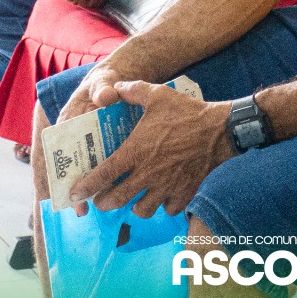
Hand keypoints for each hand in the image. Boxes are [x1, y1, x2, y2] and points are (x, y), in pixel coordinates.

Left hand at [65, 80, 232, 218]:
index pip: (102, 176)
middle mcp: (146, 174)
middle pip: (116, 200)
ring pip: (141, 210)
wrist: (221, 130)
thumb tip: (116, 87)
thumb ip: (133, 91)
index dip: (85, 188)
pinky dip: (163, 206)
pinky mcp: (184, 193)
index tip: (75, 194)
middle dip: (104, 203)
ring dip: (134, 206)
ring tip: (135, 198)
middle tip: (103, 199)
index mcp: (135, 152)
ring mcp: (166, 186)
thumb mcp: (158, 95)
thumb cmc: (187, 112)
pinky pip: (168, 210)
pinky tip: (164, 196)